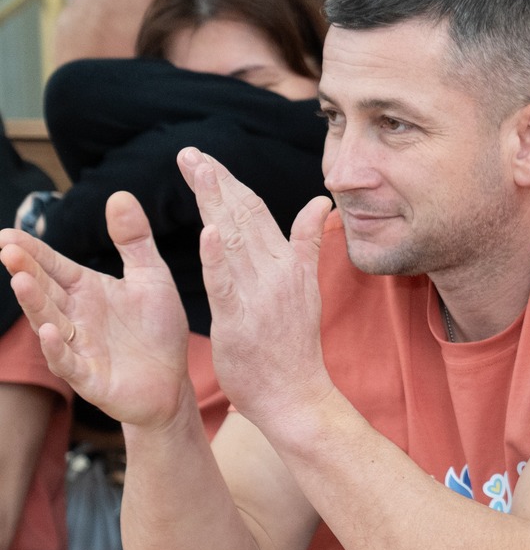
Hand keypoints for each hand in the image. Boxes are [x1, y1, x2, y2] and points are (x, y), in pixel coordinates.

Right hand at [0, 194, 191, 429]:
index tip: (7, 234)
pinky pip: (69, 362)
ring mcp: (79, 347)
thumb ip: (134, 240)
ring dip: (35, 304)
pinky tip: (51, 330)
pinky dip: (58, 348)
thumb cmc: (157, 329)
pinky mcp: (89, 377)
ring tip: (20, 281)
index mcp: (86, 290)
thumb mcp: (151, 277)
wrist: (173, 382)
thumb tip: (119, 194)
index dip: (33, 251)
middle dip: (26, 270)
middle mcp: (75, 316)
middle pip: (46, 290)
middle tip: (7, 249)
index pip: (54, 266)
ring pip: (49, 322)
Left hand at [181, 148, 334, 430]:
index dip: (230, 183)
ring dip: (213, 203)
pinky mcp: (239, 321)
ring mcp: (258, 297)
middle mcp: (275, 273)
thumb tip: (320, 202)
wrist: (297, 395)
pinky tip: (207, 231)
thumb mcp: (305, 287)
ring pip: (233, 241)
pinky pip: (226, 285)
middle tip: (190, 154)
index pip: (257, 213)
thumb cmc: (294, 346)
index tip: (206, 160)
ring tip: (196, 171)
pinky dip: (217, 258)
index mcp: (288, 264)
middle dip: (215, 183)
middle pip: (243, 218)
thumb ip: (306, 243)